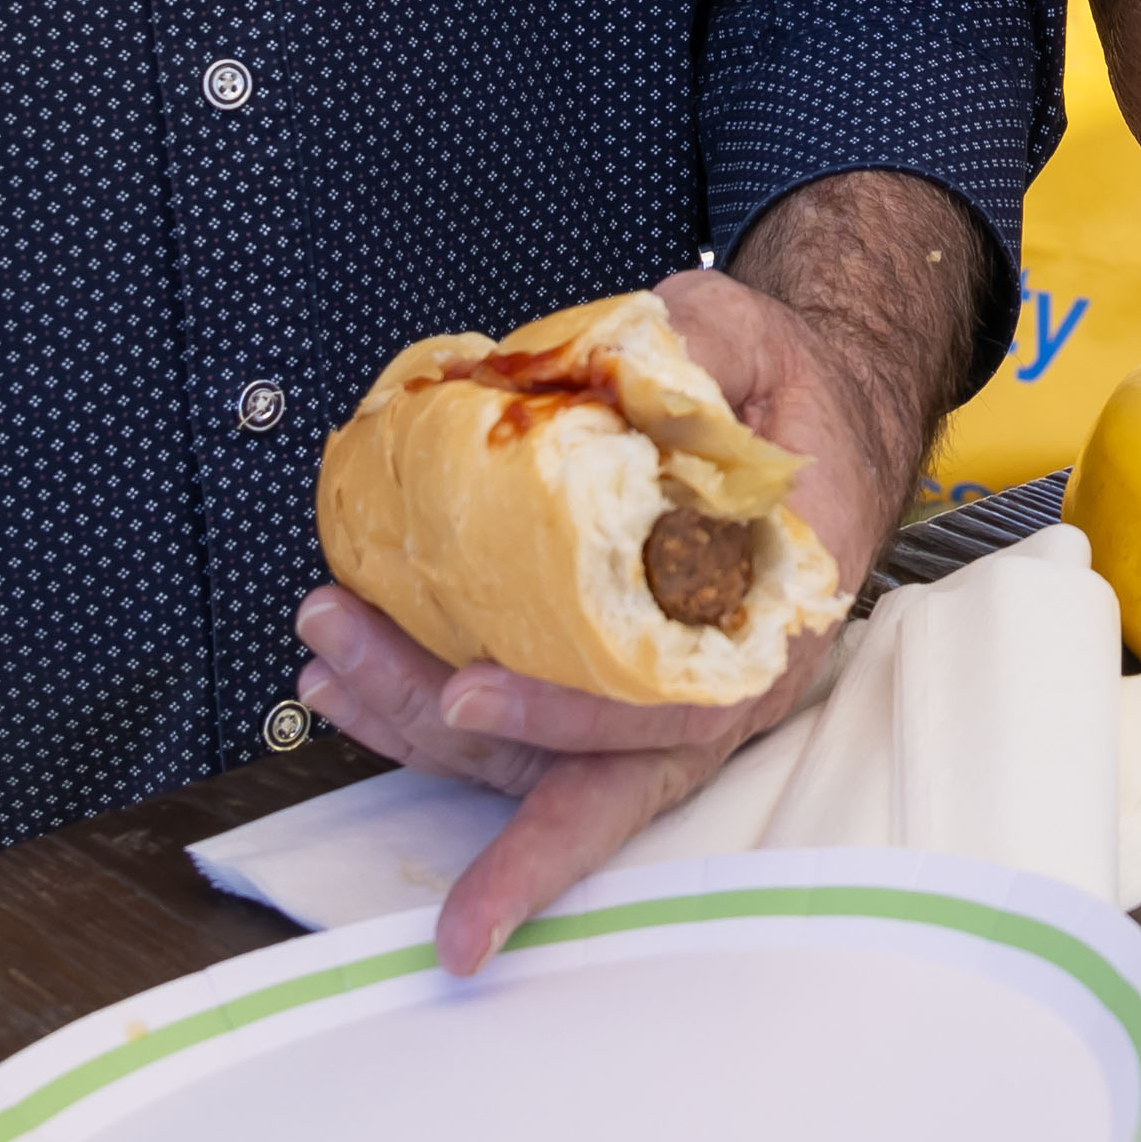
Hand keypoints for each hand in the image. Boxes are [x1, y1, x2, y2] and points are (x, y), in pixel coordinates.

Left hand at [288, 263, 919, 976]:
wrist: (811, 413)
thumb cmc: (783, 388)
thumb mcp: (751, 341)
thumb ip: (699, 353)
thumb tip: (630, 364)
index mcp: (770, 612)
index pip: (673, 706)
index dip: (571, 715)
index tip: (469, 692)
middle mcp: (717, 684)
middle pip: (600, 782)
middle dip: (479, 800)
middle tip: (362, 702)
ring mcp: (656, 703)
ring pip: (538, 767)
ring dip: (420, 727)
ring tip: (329, 659)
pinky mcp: (600, 692)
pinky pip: (515, 739)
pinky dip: (422, 719)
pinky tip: (349, 678)